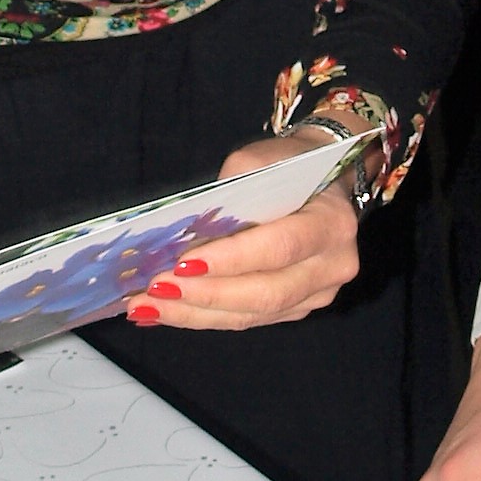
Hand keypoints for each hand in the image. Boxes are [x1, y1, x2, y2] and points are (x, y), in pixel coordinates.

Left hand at [127, 133, 358, 331]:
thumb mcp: (258, 162)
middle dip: (205, 294)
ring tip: (147, 306)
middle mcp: (333, 265)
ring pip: (253, 313)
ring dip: (195, 313)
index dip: (230, 260)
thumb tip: (185, 231)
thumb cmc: (286, 166)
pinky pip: (248, 319)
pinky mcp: (297, 308)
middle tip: (154, 289)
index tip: (181, 264)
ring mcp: (318, 293)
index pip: (279, 248)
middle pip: (266, 292)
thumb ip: (229, 193)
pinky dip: (203, 317)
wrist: (322, 181)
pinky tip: (166, 311)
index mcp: (332, 223)